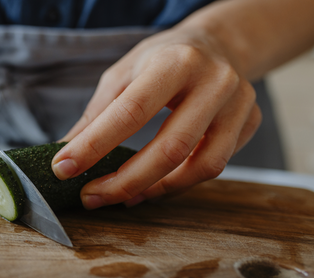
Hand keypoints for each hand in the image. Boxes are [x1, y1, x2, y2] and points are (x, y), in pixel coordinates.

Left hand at [52, 24, 261, 208]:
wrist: (219, 44)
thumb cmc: (163, 59)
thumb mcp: (124, 74)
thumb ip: (96, 115)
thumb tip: (65, 153)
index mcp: (175, 62)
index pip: (131, 112)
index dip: (94, 145)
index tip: (64, 169)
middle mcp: (214, 82)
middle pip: (170, 148)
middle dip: (124, 182)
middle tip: (90, 196)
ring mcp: (239, 105)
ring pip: (201, 167)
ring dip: (154, 190)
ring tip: (121, 196)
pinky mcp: (250, 124)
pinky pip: (214, 166)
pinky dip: (178, 183)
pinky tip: (152, 186)